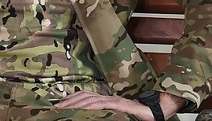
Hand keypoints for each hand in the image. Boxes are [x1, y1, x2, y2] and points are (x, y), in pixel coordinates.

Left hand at [54, 91, 183, 120]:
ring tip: (65, 107)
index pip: (85, 97)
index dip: (72, 99)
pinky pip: (103, 103)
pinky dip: (92, 104)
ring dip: (76, 102)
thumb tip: (92, 116)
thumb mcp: (116, 115)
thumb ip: (105, 114)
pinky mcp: (119, 105)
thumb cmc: (138, 115)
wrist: (155, 112)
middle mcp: (107, 98)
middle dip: (69, 100)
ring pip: (90, 99)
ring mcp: (113, 100)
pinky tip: (84, 106)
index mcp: (106, 100)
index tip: (60, 104)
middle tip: (56, 106)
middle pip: (84, 95)